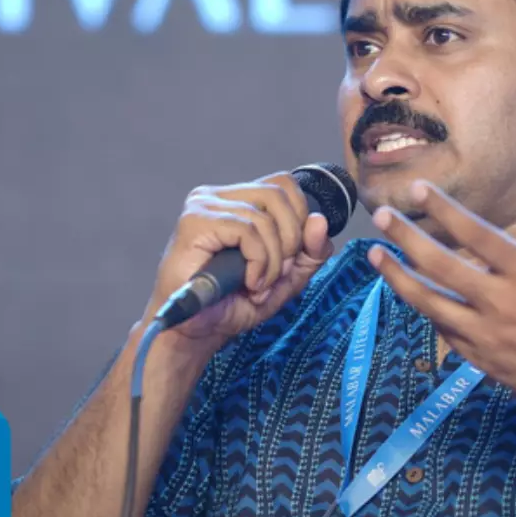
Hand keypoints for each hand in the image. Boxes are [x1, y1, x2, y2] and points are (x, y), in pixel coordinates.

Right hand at [147, 172, 335, 350]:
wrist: (194, 331)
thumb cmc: (231, 304)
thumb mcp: (285, 279)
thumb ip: (309, 253)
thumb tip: (320, 222)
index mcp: (237, 200)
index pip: (283, 185)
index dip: (300, 219)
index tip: (292, 257)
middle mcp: (218, 196)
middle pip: (279, 194)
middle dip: (291, 241)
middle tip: (276, 275)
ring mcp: (204, 205)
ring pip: (265, 217)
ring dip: (273, 261)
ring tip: (258, 285)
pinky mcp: (195, 222)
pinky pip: (247, 231)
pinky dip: (259, 262)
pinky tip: (249, 282)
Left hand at [367, 159, 515, 427]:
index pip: (476, 234)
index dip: (444, 209)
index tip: (416, 189)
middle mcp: (501, 303)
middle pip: (441, 266)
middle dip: (406, 238)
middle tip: (380, 216)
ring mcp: (486, 334)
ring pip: (430, 302)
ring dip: (398, 276)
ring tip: (374, 254)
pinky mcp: (480, 358)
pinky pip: (442, 329)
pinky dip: (424, 308)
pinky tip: (409, 290)